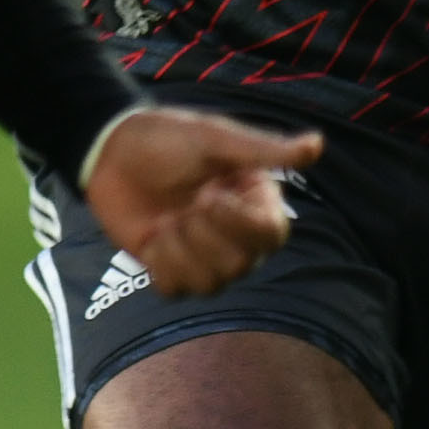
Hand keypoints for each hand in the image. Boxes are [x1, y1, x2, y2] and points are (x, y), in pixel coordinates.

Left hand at [83, 106, 317, 298]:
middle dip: (204, 234)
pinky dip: (160, 263)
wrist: (111, 151)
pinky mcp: (170, 270)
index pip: (271, 235)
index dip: (241, 224)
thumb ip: (263, 151)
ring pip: (210, 283)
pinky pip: (175, 289)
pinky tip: (153, 235)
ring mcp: (203, 256)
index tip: (209, 195)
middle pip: (241, 265)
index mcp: (254, 201)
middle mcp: (237, 235)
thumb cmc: (168, 138)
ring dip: (181, 248)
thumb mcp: (215, 138)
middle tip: (187, 202)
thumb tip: (317, 146)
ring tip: (168, 218)